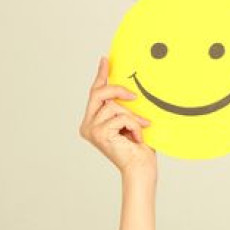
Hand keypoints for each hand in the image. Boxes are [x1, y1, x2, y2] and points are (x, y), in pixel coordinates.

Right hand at [79, 56, 156, 176]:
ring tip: (140, 130)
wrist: (140, 169)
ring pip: (113, 106)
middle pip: (99, 93)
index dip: (101, 75)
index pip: (96, 93)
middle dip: (117, 90)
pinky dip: (134, 125)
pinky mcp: (100, 133)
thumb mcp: (131, 121)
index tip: (106, 60)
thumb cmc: (139, 149)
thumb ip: (124, 107)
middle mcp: (88, 125)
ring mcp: (92, 129)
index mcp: (93, 122)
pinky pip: (121, 117)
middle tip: (135, 96)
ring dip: (132, 117)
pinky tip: (136, 138)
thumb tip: (130, 88)